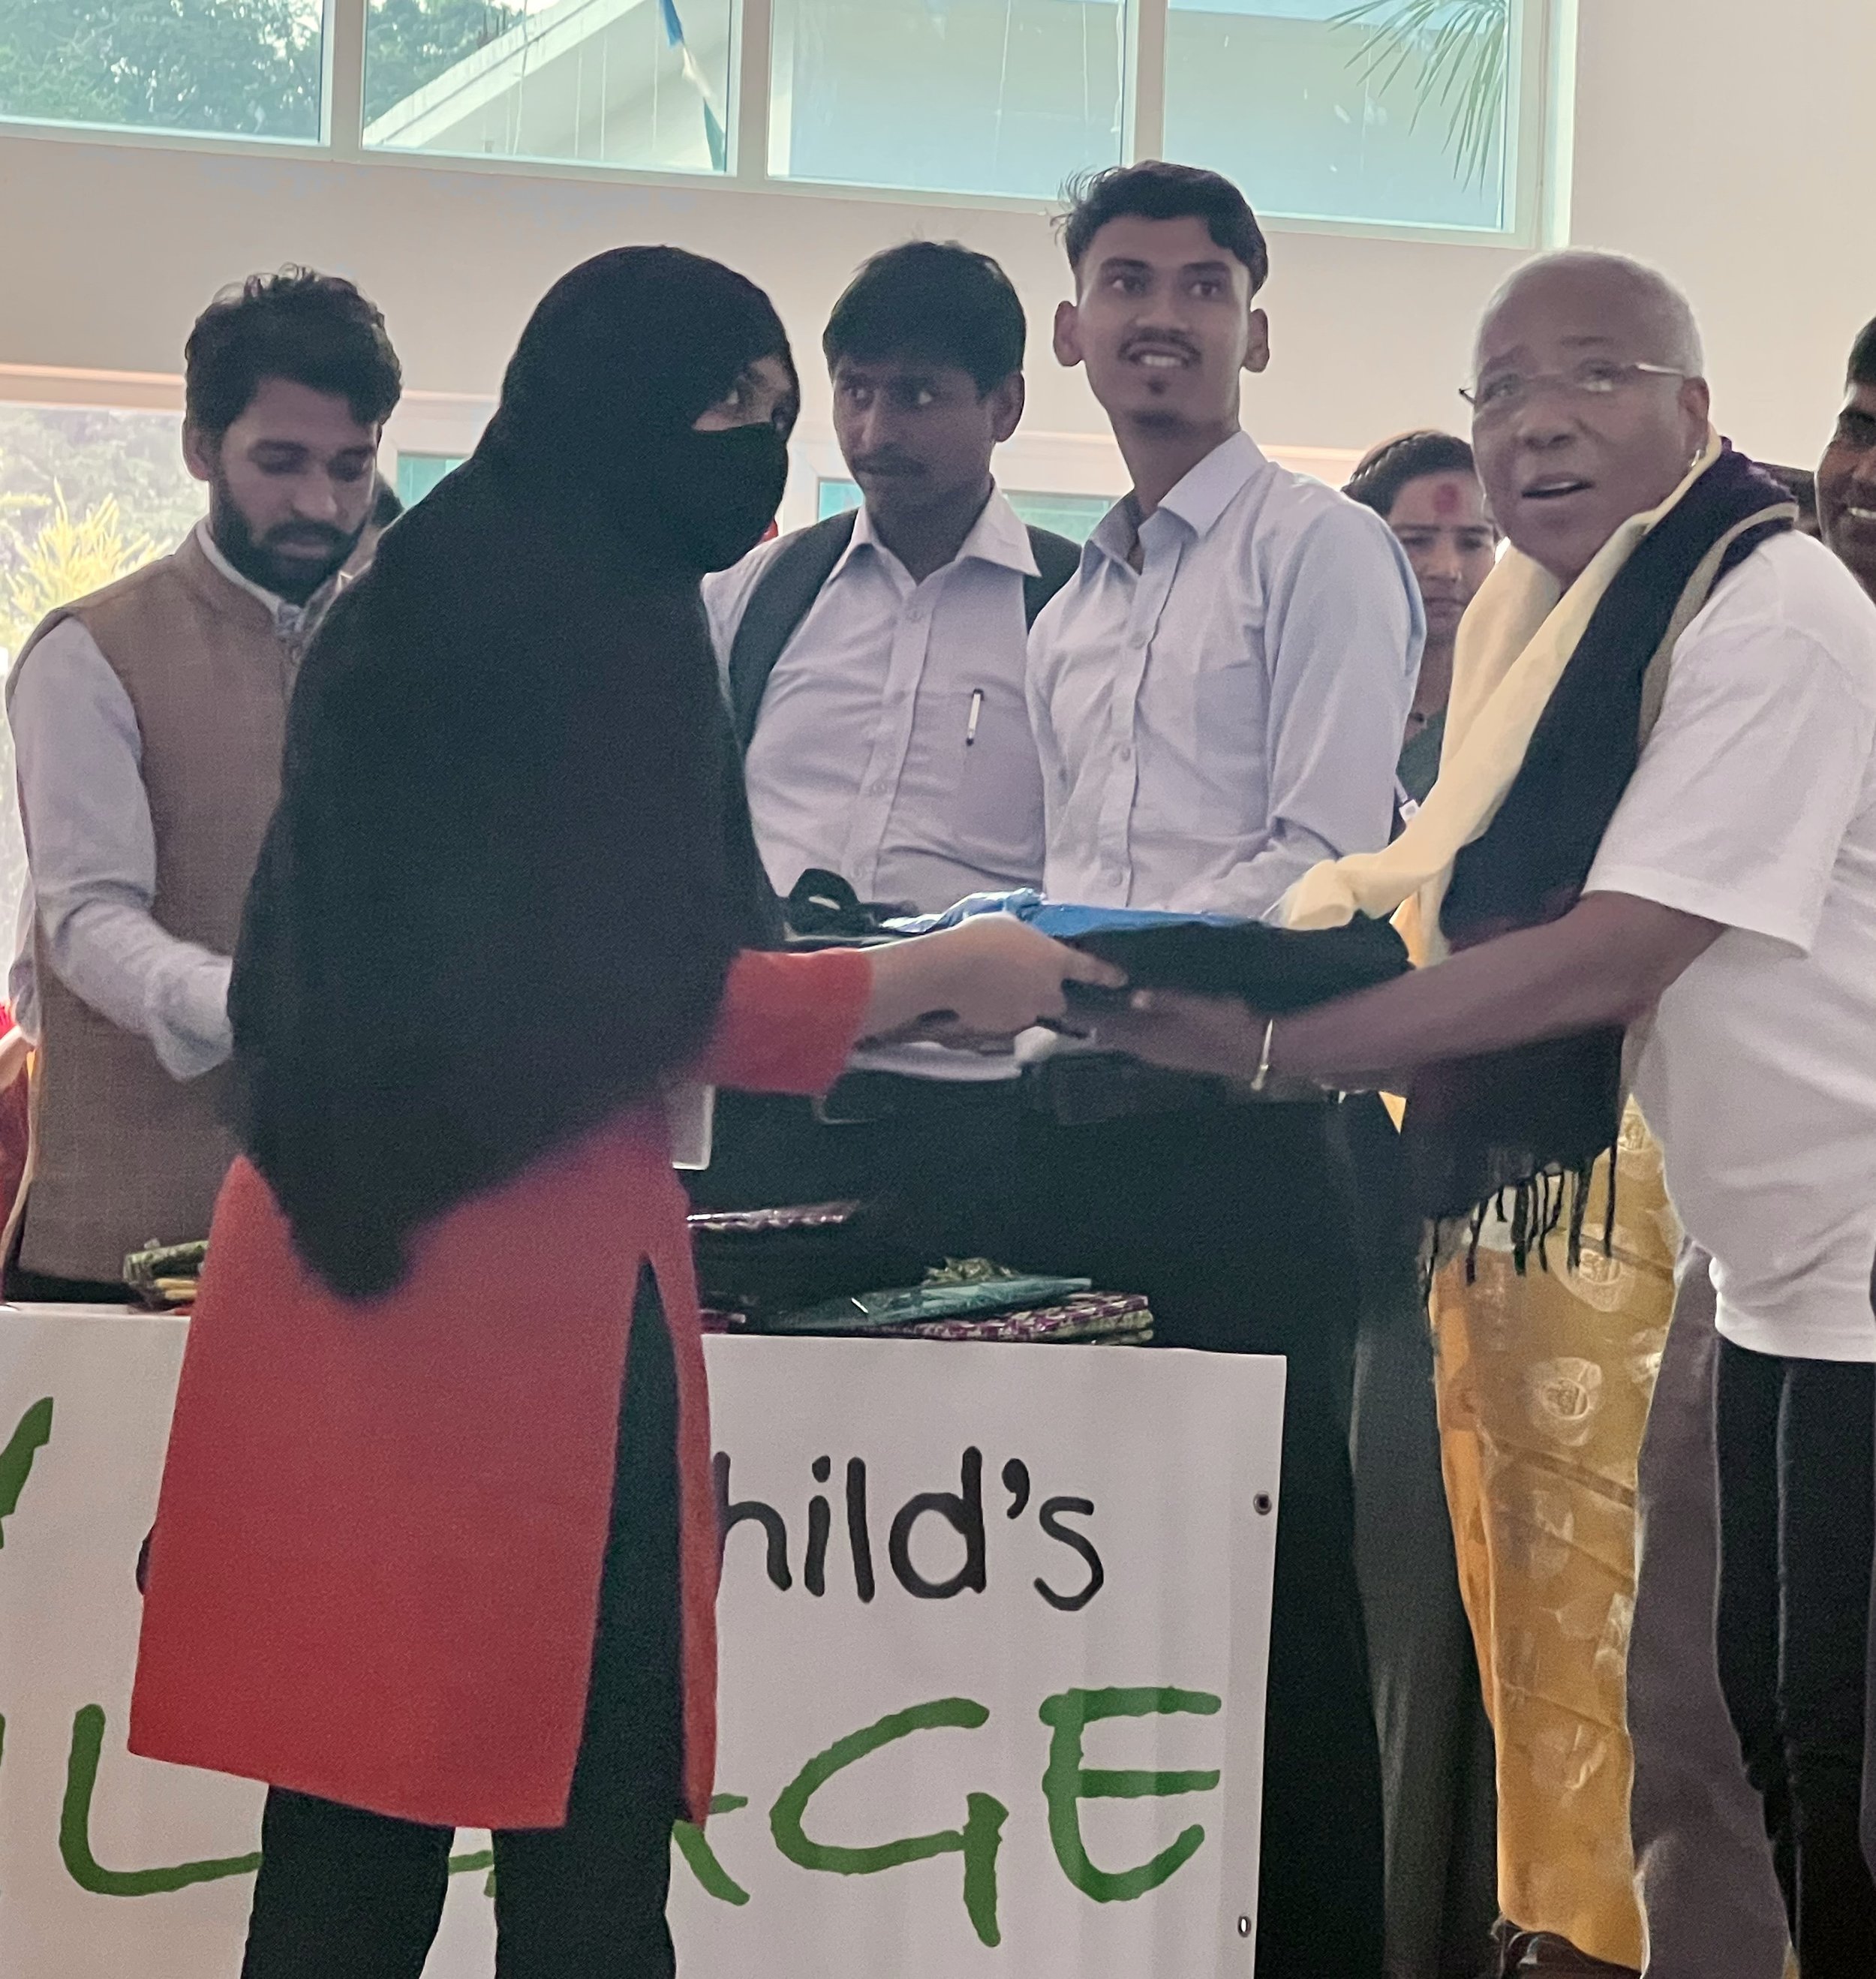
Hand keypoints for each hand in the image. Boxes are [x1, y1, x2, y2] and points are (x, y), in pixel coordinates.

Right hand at [860, 916, 1124, 1043]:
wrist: (950, 969)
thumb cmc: (979, 936)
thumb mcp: (1008, 921)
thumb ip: (1027, 934)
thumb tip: (1028, 936)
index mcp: (1055, 959)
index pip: (1091, 969)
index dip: (1108, 975)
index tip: (1121, 979)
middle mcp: (1048, 990)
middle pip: (1059, 1000)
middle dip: (1047, 993)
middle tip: (1024, 980)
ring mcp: (1028, 1012)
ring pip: (1032, 1011)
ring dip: (1021, 1003)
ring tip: (994, 988)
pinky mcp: (1007, 1028)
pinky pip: (1009, 1021)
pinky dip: (1000, 1013)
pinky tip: (981, 999)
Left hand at [1090, 989, 1267, 1080]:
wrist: (1252, 1048)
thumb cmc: (1223, 1022)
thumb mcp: (1194, 1004)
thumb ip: (1162, 999)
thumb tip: (1132, 995)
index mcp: (1148, 1037)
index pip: (1105, 1026)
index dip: (1084, 1014)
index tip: (1066, 998)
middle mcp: (1147, 1049)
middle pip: (1109, 1033)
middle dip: (1092, 1016)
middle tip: (1075, 992)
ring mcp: (1158, 1052)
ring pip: (1122, 1037)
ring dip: (1109, 1021)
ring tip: (1095, 997)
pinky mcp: (1168, 1052)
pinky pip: (1136, 1038)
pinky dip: (1126, 1025)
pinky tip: (1127, 1011)